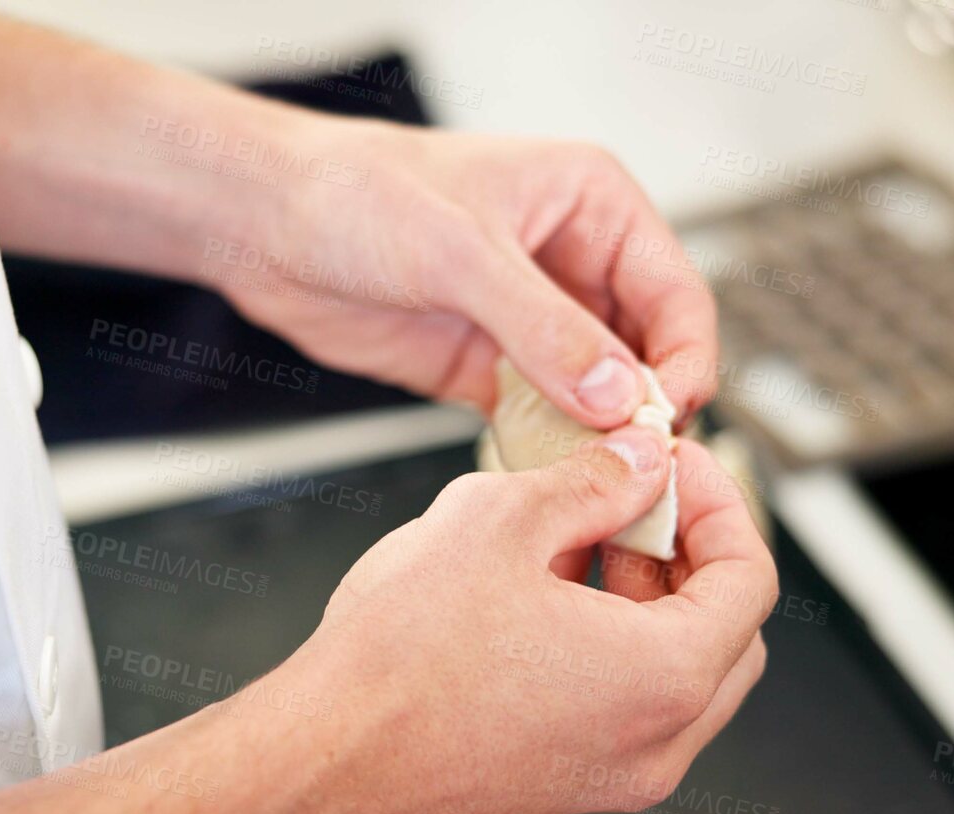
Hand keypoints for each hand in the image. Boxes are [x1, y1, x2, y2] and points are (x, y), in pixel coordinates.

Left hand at [206, 117, 718, 428]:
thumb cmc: (359, 192)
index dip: (686, 356)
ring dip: (599, 438)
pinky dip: (549, 450)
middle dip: (645, 409)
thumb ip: (544, 328)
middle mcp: (570, 265)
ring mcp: (529, 322)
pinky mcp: (486, 368)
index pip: (674, 291)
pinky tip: (546, 476)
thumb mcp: (462, 252)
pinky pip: (540, 420)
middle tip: (641, 466)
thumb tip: (617, 393)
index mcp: (590, 206)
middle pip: (646, 351)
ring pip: (597, 394)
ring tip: (599, 481)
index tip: (671, 415)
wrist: (268, 224)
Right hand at [267, 428, 772, 813]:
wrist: (322, 761)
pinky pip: (627, 705)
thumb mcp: (499, 521)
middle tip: (634, 499)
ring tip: (575, 537)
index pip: (750, 579)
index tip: (674, 466)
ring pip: (678, 672)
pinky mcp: (568, 784)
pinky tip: (542, 593)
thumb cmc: (398, 661)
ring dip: (648, 596)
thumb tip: (641, 463)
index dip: (718, 503)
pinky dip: (612, 642)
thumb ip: (594, 481)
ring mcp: (616, 774)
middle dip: (689, 552)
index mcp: (665, 677)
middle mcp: (659, 742)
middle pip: (728, 631)